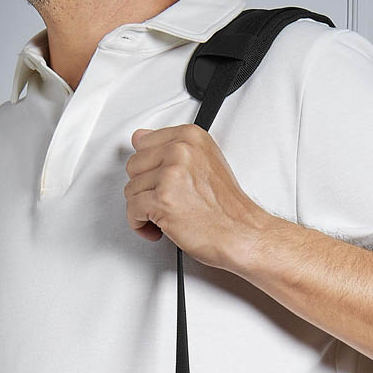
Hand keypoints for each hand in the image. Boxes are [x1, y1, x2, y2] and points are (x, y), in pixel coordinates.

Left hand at [124, 124, 269, 270]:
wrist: (241, 235)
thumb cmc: (227, 208)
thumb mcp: (206, 162)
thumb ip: (174, 150)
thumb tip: (141, 139)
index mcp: (191, 137)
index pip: (143, 142)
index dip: (149, 168)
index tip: (157, 181)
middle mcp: (180, 151)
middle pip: (134, 165)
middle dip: (144, 188)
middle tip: (163, 202)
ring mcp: (170, 175)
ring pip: (131, 189)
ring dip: (143, 209)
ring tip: (164, 217)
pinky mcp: (163, 201)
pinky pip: (132, 210)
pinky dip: (140, 225)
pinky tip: (157, 228)